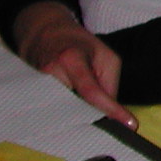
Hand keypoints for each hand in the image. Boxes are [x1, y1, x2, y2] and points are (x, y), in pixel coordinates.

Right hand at [14, 1, 134, 128]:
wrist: (44, 35)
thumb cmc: (80, 45)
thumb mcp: (105, 57)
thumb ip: (109, 85)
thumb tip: (110, 114)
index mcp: (70, 59)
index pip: (91, 91)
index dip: (110, 110)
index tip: (130, 125)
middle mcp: (49, 72)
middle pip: (74, 107)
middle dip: (92, 116)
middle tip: (108, 121)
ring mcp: (36, 84)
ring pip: (62, 113)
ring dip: (78, 117)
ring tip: (88, 114)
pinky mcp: (30, 93)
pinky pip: (52, 111)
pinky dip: (66, 115)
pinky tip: (74, 113)